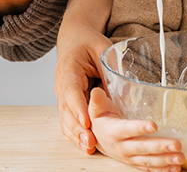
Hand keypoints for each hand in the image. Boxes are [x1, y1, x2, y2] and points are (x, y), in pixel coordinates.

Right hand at [56, 18, 111, 152]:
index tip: (87, 121)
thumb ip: (110, 68)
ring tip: (88, 147)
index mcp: (68, 68)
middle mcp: (61, 84)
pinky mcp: (67, 102)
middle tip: (90, 142)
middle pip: (66, 109)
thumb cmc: (87, 42)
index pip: (71, 90)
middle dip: (78, 127)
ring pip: (65, 118)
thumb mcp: (101, 49)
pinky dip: (75, 133)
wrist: (73, 39)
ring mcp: (62, 95)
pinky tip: (84, 145)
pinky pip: (68, 120)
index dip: (78, 107)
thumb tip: (125, 90)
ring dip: (76, 133)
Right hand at [89, 87, 182, 171]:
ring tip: (180, 157)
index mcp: (113, 132)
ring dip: (165, 160)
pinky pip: (149, 168)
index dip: (140, 128)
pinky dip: (162, 170)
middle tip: (177, 145)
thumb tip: (97, 91)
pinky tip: (175, 167)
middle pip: (142, 147)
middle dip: (160, 147)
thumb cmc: (101, 122)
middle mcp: (122, 147)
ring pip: (148, 160)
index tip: (154, 125)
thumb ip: (97, 101)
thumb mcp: (96, 110)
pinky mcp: (135, 163)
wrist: (95, 141)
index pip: (128, 130)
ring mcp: (129, 157)